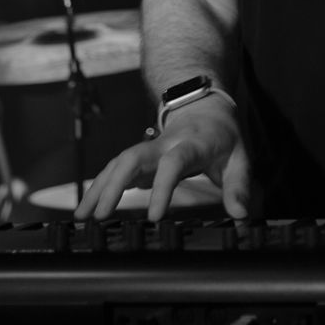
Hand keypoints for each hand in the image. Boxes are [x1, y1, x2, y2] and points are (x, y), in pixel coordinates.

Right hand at [73, 100, 250, 221]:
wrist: (205, 107)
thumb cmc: (223, 137)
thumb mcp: (239, 158)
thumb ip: (239, 187)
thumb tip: (241, 215)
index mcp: (191, 144)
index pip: (174, 163)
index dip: (163, 188)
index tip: (155, 218)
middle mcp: (164, 144)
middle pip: (133, 158)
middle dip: (114, 185)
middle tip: (101, 216)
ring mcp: (148, 148)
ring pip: (118, 163)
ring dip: (99, 187)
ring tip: (83, 217)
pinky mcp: (139, 157)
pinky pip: (115, 169)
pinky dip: (99, 187)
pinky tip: (86, 209)